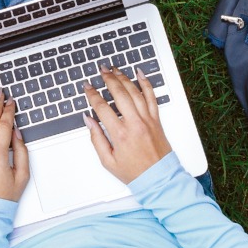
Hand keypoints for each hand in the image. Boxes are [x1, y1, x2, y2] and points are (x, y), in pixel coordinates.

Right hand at [83, 67, 172, 183]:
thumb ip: (96, 139)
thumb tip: (89, 121)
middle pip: (119, 93)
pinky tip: (140, 74)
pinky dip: (146, 83)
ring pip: (135, 92)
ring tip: (115, 69)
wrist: (159, 179)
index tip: (88, 87)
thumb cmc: (134, 172)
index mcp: (120, 134)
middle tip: (102, 70)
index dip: (92, 95)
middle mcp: (134, 123)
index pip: (102, 107)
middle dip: (108, 79)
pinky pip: (152, 96)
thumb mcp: (108, 161)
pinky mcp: (156, 119)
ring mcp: (147, 119)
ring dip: (124, 77)